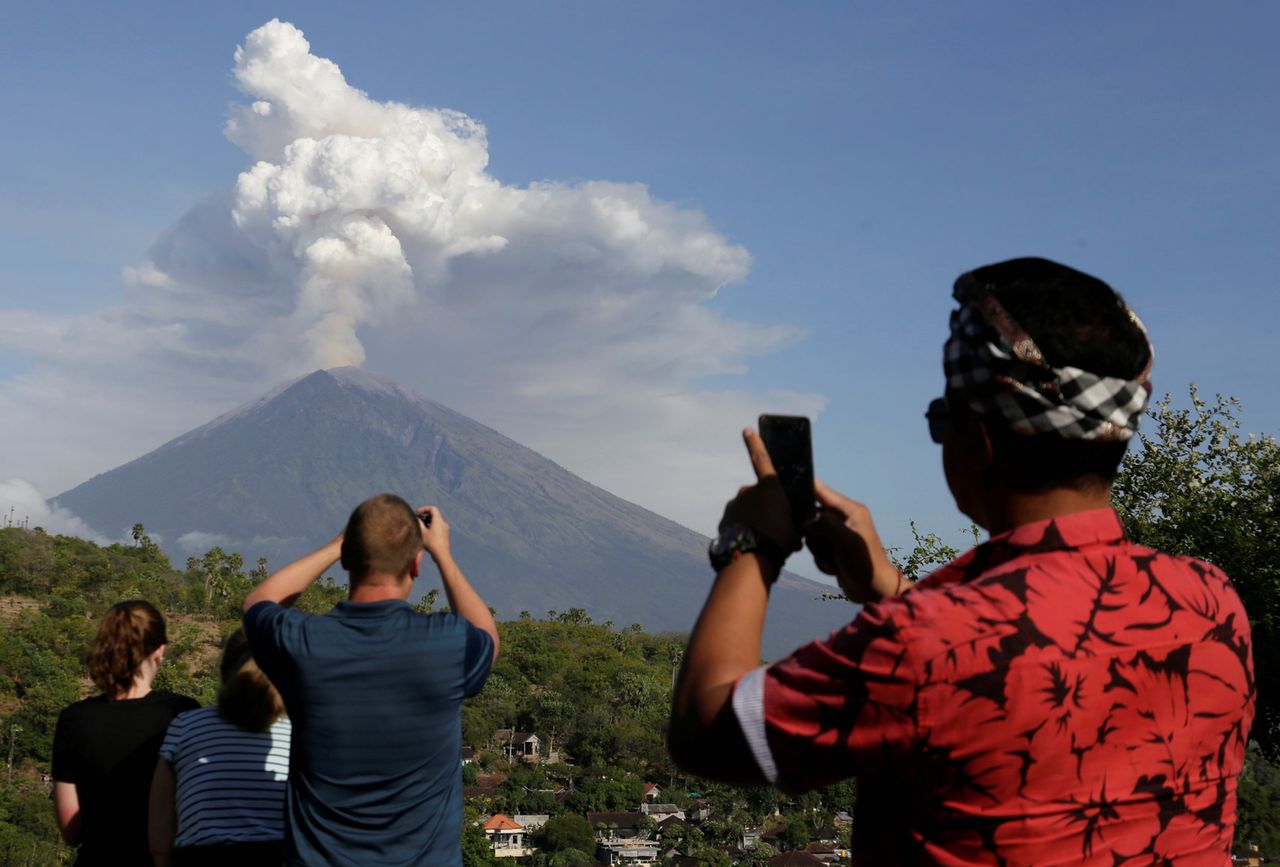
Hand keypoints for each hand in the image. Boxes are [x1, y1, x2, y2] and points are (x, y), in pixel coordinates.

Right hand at [416, 506, 450, 562]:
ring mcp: (445, 529)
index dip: (424, 509)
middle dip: (425, 516)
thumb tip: (416, 518)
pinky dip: (431, 527)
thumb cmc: (431, 543)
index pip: (432, 509)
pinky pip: (438, 527)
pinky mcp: (445, 535)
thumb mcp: (422, 532)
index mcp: (438, 520)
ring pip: (436, 521)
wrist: (441, 554)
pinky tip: (426, 534)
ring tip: (421, 528)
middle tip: (418, 520)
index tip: (417, 513)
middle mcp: (443, 523)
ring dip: (428, 522)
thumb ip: (418, 523)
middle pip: (434, 514)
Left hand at [719, 429, 802, 558]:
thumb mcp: (796, 529)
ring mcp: (735, 504)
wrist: (752, 557)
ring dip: (754, 522)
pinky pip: (737, 522)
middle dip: (765, 510)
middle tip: (775, 530)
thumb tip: (791, 529)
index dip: (755, 442)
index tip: (747, 430)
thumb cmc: (780, 541)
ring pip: (747, 511)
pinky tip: (751, 545)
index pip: (761, 458)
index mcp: (770, 486)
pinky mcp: (725, 519)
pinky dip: (743, 531)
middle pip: (759, 497)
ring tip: (764, 541)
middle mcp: (749, 491)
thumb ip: (792, 521)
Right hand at [804, 479, 902, 601]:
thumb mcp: (846, 539)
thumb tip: (806, 521)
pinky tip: (834, 568)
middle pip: (812, 516)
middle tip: (823, 545)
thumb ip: (825, 524)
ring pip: (812, 535)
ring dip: (819, 551)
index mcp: (850, 510)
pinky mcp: (833, 549)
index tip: (787, 485)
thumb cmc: (864, 562)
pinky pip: (816, 549)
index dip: (806, 487)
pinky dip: (822, 560)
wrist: (874, 590)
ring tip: (833, 560)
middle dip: (814, 534)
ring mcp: (837, 535)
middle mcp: (843, 519)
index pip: (822, 491)